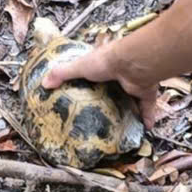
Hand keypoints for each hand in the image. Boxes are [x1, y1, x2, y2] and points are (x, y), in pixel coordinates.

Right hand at [40, 37, 159, 125]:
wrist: (132, 64)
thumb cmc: (104, 62)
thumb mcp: (78, 67)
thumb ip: (62, 74)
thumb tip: (44, 84)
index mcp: (104, 67)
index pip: (97, 75)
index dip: (92, 83)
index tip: (87, 96)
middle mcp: (120, 75)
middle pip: (115, 88)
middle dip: (111, 99)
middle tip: (104, 117)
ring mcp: (133, 84)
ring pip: (131, 99)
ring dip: (129, 110)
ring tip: (121, 126)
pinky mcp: (145, 92)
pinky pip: (147, 107)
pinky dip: (146, 118)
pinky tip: (143, 128)